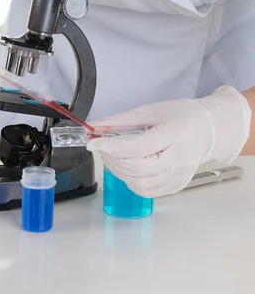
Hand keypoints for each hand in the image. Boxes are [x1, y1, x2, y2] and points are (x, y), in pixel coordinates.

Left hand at [87, 86, 251, 197]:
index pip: (139, 146)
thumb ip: (121, 120)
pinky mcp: (176, 186)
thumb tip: (95, 127)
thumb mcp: (150, 111)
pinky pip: (148, 191)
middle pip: (139, 169)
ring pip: (141, 184)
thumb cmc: (180, 115)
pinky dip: (131, 181)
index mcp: (174, 134)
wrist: (208, 130)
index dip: (113, 146)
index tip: (93, 142)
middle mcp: (179, 159)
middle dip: (113, 159)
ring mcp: (180, 176)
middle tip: (102, 146)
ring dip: (120, 171)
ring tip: (114, 156)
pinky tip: (128, 167)